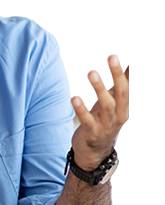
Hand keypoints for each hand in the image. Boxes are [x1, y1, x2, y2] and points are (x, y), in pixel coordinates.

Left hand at [71, 56, 128, 170]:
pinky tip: (74, 97)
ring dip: (100, 89)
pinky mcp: (91, 131)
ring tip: (92, 74)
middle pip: (122, 92)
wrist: (94, 152)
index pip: (129, 85)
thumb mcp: (112, 103)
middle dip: (118, 75)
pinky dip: (81, 108)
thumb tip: (123, 64)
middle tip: (112, 57)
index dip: (129, 70)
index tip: (128, 53)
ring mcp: (106, 123)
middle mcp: (118, 114)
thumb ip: (116, 85)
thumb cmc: (102, 120)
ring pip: (107, 105)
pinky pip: (86, 119)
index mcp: (124, 105)